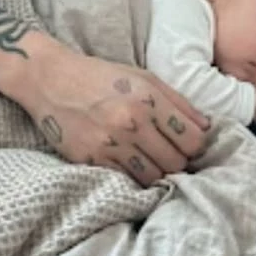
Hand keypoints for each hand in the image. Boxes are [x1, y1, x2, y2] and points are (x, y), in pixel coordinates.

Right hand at [15, 39, 210, 186]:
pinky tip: (131, 163)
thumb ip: (177, 102)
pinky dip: (134, 176)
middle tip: (169, 152)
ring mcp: (111, 143)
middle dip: (178, 160)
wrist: (50, 79)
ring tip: (151, 159)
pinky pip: (127, 181)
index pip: (193, 139)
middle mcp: (132, 122)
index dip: (195, 145)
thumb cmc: (100, 75)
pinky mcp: (92, 159)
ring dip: (157, 171)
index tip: (188, 143)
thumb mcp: (142, 77)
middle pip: (176, 162)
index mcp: (148, 98)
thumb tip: (206, 127)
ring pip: (154, 176)